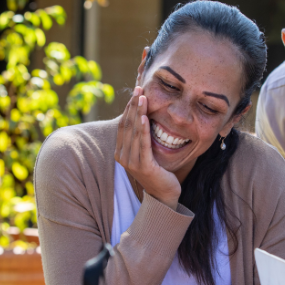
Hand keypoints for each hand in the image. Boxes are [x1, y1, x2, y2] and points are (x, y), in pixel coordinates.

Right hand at [115, 86, 180, 209]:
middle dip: (133, 105)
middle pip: (127, 125)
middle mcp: (123, 157)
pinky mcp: (143, 166)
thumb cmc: (157, 172)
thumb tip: (143, 116)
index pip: (123, 124)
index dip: (129, 107)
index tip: (136, 92)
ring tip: (142, 97)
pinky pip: (143, 144)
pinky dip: (143, 129)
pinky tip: (145, 117)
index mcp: (121, 152)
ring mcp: (132, 162)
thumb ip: (142, 138)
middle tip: (139, 88)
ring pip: (134, 132)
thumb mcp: (146, 152)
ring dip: (138, 112)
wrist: (163, 195)